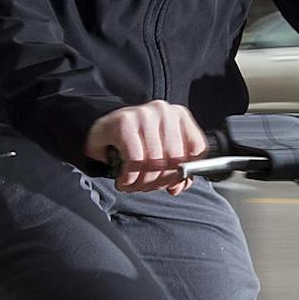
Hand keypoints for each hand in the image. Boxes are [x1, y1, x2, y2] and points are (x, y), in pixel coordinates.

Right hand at [85, 101, 206, 194]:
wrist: (102, 130)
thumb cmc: (134, 142)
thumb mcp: (160, 152)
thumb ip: (176, 168)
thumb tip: (179, 186)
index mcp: (179, 116)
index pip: (196, 149)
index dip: (184, 174)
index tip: (172, 185)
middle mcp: (164, 111)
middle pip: (175, 159)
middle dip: (160, 182)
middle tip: (147, 188)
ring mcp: (145, 114)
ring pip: (154, 162)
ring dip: (143, 183)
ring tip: (134, 186)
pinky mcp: (125, 123)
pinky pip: (135, 160)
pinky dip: (130, 178)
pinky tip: (124, 181)